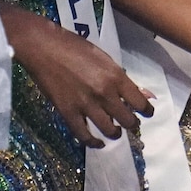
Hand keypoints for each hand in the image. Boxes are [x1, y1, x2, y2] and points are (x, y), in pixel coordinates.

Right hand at [4, 8, 153, 147]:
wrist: (44, 48)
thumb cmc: (76, 48)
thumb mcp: (106, 59)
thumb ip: (123, 79)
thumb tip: (144, 94)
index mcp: (116, 77)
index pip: (140, 102)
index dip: (146, 111)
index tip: (146, 113)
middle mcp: (104, 93)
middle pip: (127, 119)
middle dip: (132, 124)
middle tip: (131, 123)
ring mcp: (85, 104)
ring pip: (108, 129)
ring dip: (115, 133)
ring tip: (116, 132)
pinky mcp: (67, 112)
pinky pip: (83, 134)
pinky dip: (92, 142)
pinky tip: (97, 142)